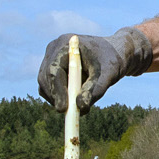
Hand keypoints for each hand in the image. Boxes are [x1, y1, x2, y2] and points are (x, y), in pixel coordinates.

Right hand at [37, 27, 151, 112]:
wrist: (113, 53)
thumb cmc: (112, 61)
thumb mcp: (107, 76)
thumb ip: (94, 90)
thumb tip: (80, 107)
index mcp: (66, 44)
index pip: (54, 70)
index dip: (57, 90)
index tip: (63, 108)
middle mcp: (54, 49)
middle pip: (45, 78)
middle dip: (55, 98)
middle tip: (70, 114)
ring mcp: (51, 59)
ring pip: (45, 85)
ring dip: (57, 99)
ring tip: (80, 106)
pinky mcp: (52, 69)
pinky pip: (49, 88)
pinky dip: (59, 97)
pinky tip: (75, 100)